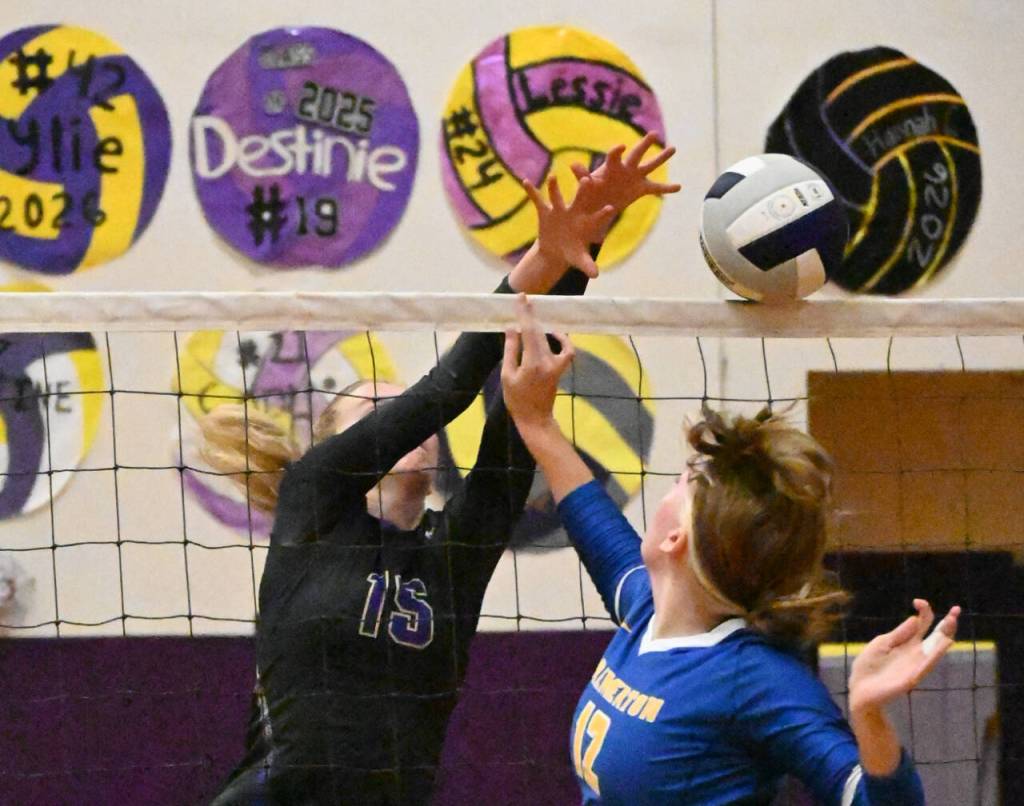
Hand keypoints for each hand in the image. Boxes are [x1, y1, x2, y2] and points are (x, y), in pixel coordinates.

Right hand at [501, 294, 574, 430]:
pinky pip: (566, 350)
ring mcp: (557, 365)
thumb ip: (511, 349)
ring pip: (552, 338)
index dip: (525, 313)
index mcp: (532, 362)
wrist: (535, 418)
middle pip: (540, 332)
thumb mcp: (507, 375)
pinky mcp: (561, 368)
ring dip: (543, 326)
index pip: (529, 331)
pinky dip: (561, 340)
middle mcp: (548, 361)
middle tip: (525, 301)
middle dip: (531, 316)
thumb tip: (512, 328)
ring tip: (533, 318)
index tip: (521, 298)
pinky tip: (552, 333)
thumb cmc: (517, 399)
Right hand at [524, 175, 615, 278]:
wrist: (556, 250)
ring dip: (554, 187)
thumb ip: (587, 264)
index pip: (597, 217)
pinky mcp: (545, 211)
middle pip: (580, 199)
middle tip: (587, 180)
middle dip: (583, 190)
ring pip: (557, 196)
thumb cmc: (572, 254)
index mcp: (586, 223)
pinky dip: (531, 191)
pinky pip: (537, 199)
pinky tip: (525, 181)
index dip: (603, 214)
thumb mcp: (579, 259)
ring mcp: (559, 210)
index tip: (610, 208)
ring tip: (552, 177)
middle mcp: (574, 212)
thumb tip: (595, 275)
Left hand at [570, 132, 681, 215]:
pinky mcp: (642, 189)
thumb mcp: (586, 186)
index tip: (620, 147)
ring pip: (651, 165)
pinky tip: (679, 187)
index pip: (614, 155)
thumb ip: (582, 176)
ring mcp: (636, 177)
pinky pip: (657, 188)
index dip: (616, 151)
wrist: (598, 205)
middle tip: (654, 134)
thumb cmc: (590, 192)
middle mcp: (626, 168)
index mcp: (611, 166)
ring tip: (673, 148)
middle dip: (645, 144)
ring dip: (661, 157)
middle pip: (637, 154)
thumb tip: (573, 165)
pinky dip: (667, 188)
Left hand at [848, 599, 960, 713]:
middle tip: (956, 610)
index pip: (923, 624)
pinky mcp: (910, 679)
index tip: (917, 602)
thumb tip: (915, 618)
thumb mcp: (881, 643)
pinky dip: (933, 656)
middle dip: (947, 624)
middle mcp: (915, 653)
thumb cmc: (869, 666)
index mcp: (907, 642)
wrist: (859, 689)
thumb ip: (899, 633)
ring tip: (952, 623)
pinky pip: (925, 667)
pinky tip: (942, 645)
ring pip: (935, 651)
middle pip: (936, 637)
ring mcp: (915, 666)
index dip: (925, 611)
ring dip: (944, 637)